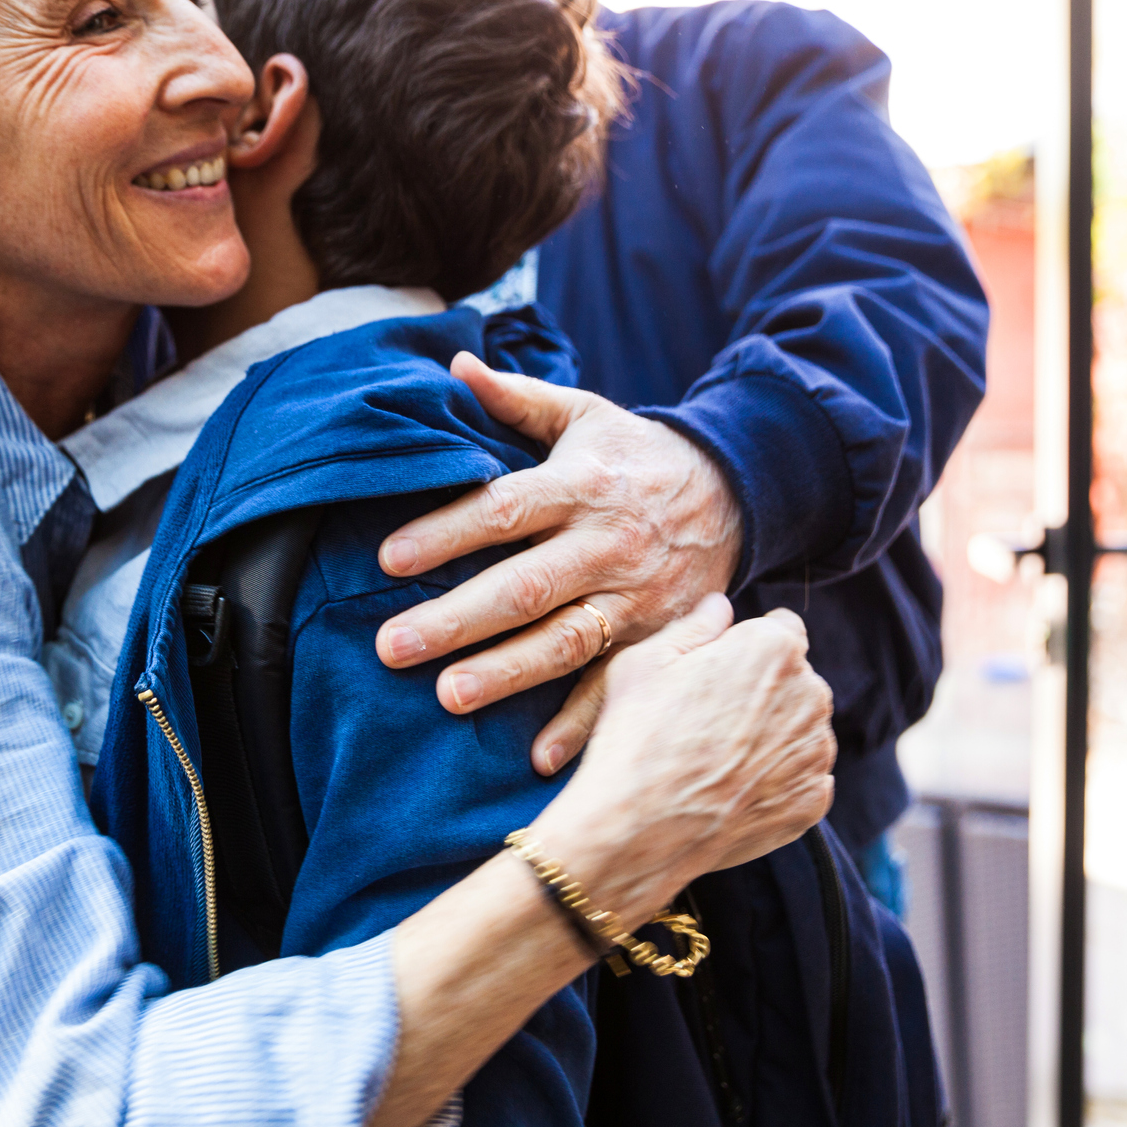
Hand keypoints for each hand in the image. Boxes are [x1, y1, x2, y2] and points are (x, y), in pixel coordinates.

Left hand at [376, 352, 741, 765]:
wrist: (738, 492)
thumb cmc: (635, 456)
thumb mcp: (586, 414)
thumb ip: (518, 397)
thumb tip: (455, 367)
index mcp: (581, 486)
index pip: (505, 510)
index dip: (446, 533)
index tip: (388, 559)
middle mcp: (607, 545)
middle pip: (525, 586)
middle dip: (456, 619)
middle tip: (392, 647)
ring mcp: (636, 598)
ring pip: (566, 641)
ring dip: (507, 673)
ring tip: (446, 697)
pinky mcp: (660, 639)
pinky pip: (620, 687)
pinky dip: (584, 725)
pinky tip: (540, 758)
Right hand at [529, 601, 835, 920]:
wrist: (638, 828)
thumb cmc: (635, 736)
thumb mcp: (645, 660)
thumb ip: (695, 625)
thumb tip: (722, 606)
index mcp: (774, 647)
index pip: (781, 627)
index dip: (745, 646)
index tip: (715, 671)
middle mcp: (811, 694)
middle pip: (794, 680)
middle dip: (762, 691)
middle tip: (707, 718)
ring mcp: (817, 753)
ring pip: (800, 730)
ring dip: (772, 737)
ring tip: (716, 758)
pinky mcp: (814, 802)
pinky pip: (801, 779)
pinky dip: (775, 782)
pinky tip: (730, 788)